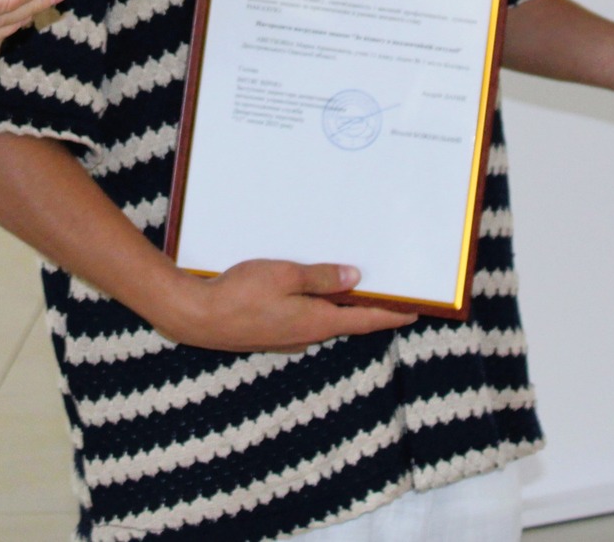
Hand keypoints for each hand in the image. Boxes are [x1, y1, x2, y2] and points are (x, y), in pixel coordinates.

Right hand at [157, 259, 416, 353]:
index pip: (365, 320)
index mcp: (316, 322)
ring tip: (355, 286)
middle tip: (391, 293)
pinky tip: (310, 291)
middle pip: (347, 321)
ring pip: (324, 320)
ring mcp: (287, 337)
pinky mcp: (271, 333)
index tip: (415, 311)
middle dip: (369, 308)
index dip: (392, 315)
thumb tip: (355, 278)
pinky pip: (304, 319)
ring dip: (341, 306)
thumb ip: (321, 278)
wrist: (197, 318)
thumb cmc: (240, 293)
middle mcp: (306, 335)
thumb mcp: (285, 275)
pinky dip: (317, 306)